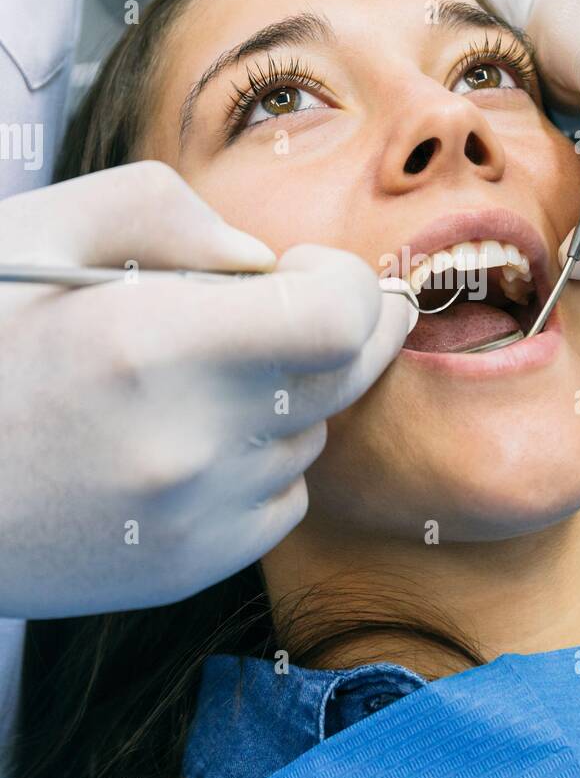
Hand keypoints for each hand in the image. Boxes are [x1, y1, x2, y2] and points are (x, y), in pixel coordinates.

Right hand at [0, 162, 414, 615]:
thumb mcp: (36, 233)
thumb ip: (161, 210)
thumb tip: (257, 257)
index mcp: (150, 342)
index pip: (338, 318)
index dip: (344, 279)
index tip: (302, 265)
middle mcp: (187, 441)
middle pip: (345, 377)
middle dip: (339, 327)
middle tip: (295, 305)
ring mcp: (193, 517)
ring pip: (309, 436)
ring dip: (284, 396)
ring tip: (195, 381)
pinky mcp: (189, 567)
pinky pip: (281, 499)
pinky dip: (257, 462)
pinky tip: (183, 442)